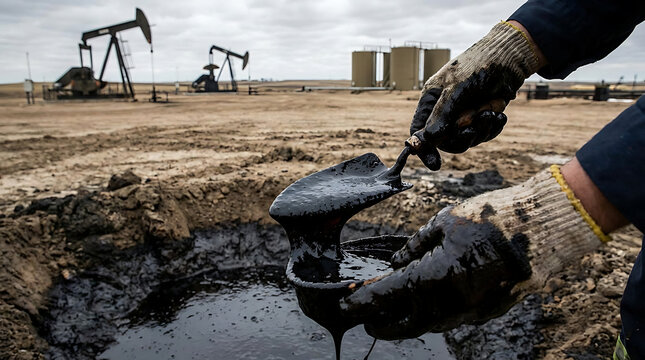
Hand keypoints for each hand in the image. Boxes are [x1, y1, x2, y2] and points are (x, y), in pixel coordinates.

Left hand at [340, 167, 606, 339]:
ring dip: (408, 321)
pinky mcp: (485, 314)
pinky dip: (434, 315)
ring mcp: (468, 312)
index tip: (345, 309)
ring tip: (393, 316)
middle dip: (382, 324)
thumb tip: (396, 263)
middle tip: (368, 321)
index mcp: (430, 277)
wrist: (539, 232)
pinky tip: (429, 305)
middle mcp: (446, 303)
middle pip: (404, 323)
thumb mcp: (442, 224)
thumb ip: (415, 247)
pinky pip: (451, 320)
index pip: (384, 297)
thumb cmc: (487, 221)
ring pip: (428, 324)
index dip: (361, 305)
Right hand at [408, 22, 539, 169]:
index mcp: (431, 99)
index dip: (424, 148)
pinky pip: (483, 134)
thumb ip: (443, 114)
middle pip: (444, 140)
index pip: (419, 130)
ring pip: (466, 139)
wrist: (512, 56)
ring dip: (480, 130)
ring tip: (491, 113)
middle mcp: (445, 109)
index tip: (434, 164)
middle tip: (473, 129)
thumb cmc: (480, 65)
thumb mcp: (458, 89)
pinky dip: (492, 127)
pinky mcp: (482, 117)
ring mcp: (464, 114)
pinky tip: (500, 115)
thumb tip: (429, 140)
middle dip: (460, 138)